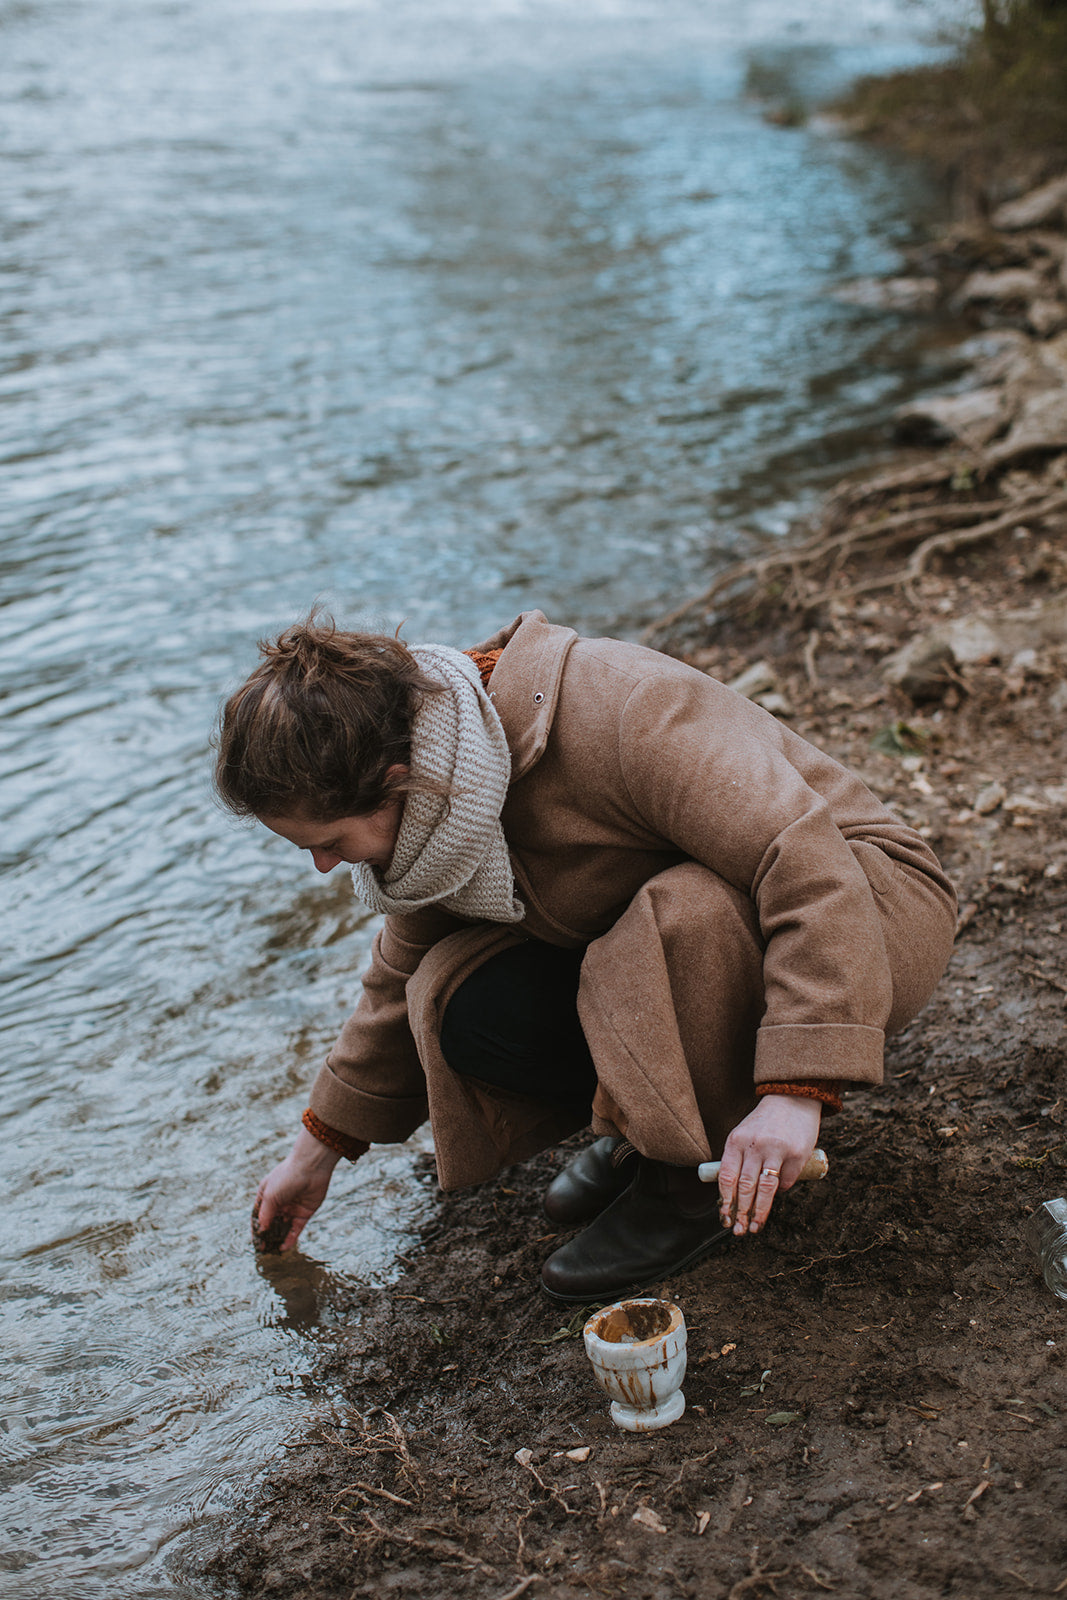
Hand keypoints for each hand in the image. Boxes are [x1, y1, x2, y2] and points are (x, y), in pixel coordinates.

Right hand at [252, 1127, 341, 1252]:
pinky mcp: (304, 1213)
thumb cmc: (287, 1177)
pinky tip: (285, 1248)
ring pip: (283, 1228)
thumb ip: (265, 1215)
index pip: (259, 1217)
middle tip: (264, 1252)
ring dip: (278, 1240)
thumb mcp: (271, 1196)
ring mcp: (291, 1208)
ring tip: (273, 1253)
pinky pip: (296, 1229)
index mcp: (266, 1196)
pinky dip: (290, 1238)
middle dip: (268, 1238)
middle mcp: (278, 1203)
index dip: (257, 1230)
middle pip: (271, 1224)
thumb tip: (261, 1231)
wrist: (311, 1167)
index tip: (255, 1244)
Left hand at [717, 1095, 821, 1237]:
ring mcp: (777, 1149)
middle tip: (739, 1230)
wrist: (792, 1099)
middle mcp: (755, 1145)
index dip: (725, 1201)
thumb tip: (731, 1197)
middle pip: (745, 1186)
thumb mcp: (743, 1135)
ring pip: (766, 1189)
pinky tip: (778, 1193)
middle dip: (741, 1212)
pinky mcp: (797, 1153)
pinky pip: (787, 1181)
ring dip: (760, 1212)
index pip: (727, 1177)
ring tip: (754, 1226)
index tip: (724, 1217)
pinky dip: (782, 1191)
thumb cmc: (763, 1123)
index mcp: (736, 1140)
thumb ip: (736, 1161)